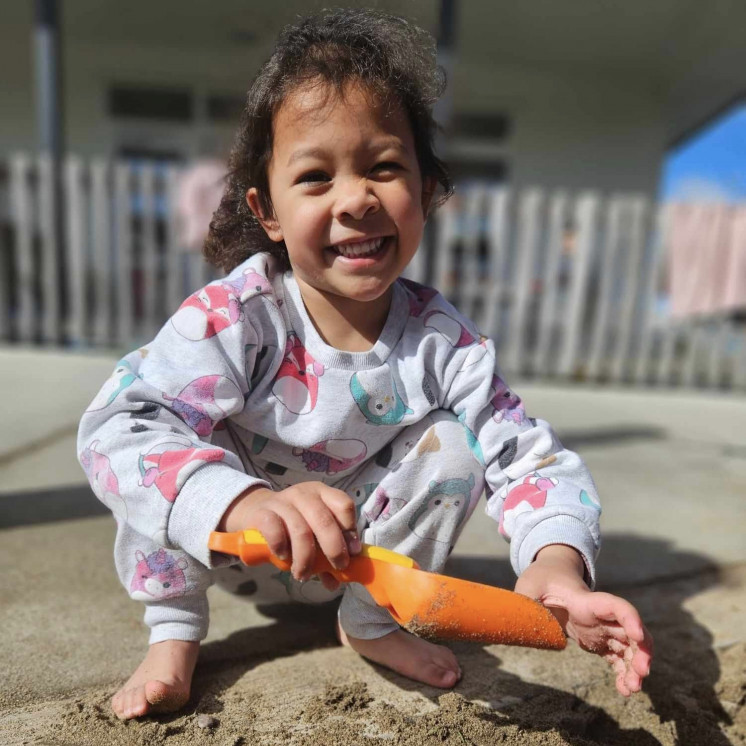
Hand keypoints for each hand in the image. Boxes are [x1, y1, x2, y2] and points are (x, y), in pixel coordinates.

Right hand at [218, 482, 360, 588]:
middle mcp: (304, 494)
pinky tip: (283, 557)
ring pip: (301, 530)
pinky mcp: (262, 513)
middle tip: (337, 567)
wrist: (256, 512)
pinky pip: (275, 531)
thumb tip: (336, 582)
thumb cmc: (293, 525)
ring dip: (305, 558)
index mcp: (323, 494)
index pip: (343, 505)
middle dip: (334, 548)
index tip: (352, 553)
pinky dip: (281, 548)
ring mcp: (282, 501)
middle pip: (324, 520)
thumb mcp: (313, 534)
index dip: (350, 530)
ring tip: (303, 574)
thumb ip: (327, 554)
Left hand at [514, 545, 652, 696]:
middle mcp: (602, 616)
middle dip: (641, 652)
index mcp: (586, 601)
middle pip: (631, 631)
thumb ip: (526, 600)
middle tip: (640, 674)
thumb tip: (521, 618)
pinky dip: (624, 673)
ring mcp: (603, 629)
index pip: (615, 606)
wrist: (551, 578)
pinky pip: (619, 659)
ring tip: (631, 689)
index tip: (637, 636)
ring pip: (629, 648)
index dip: (630, 619)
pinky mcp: (600, 641)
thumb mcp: (529, 585)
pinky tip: (624, 690)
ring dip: (635, 668)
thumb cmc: (541, 579)